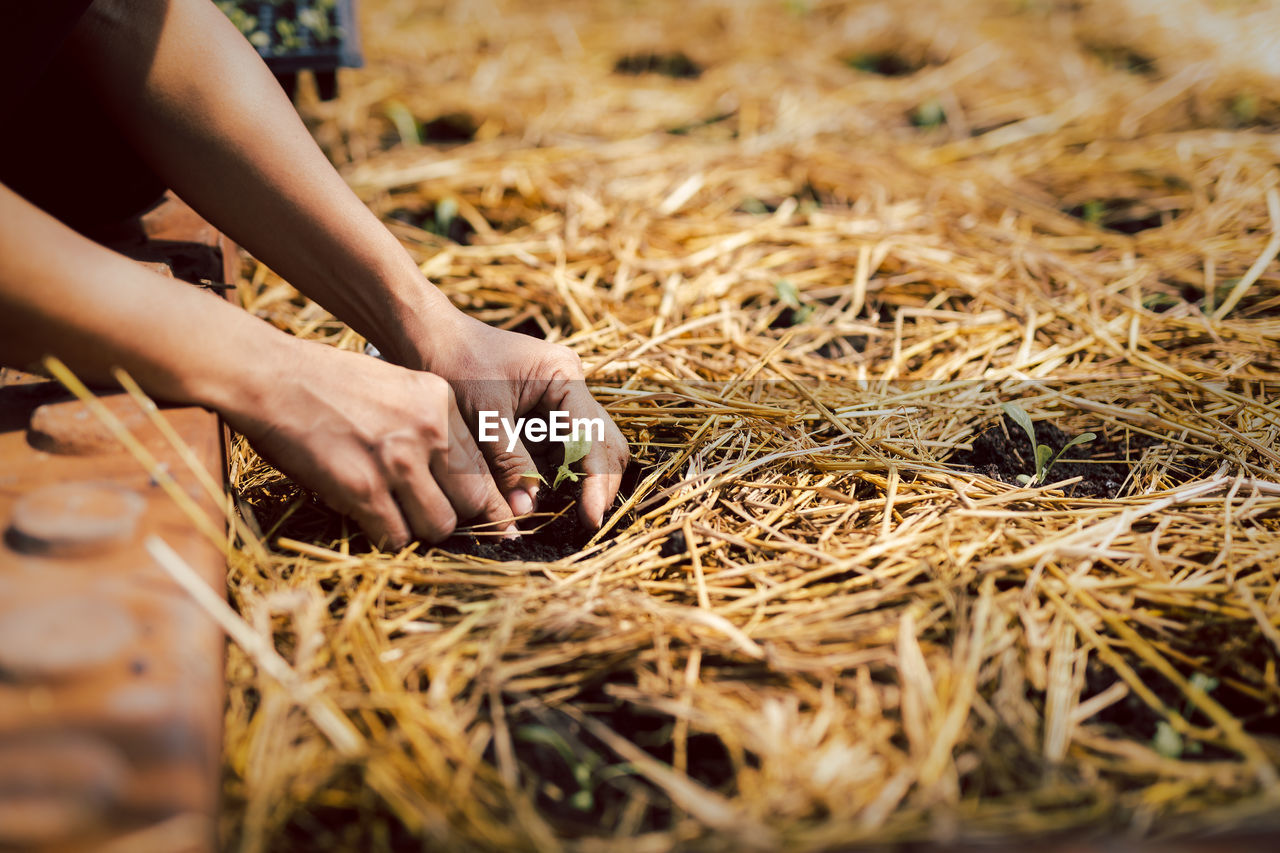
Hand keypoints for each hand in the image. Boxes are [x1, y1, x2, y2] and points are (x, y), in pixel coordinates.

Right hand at [225, 339, 514, 548]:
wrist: (273, 377)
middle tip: (449, 527)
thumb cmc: (328, 383)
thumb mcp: (397, 386)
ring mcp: (398, 461)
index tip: (505, 523)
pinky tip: (374, 525)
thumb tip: (450, 471)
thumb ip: (428, 422)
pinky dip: (388, 539)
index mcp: (441, 403)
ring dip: (422, 530)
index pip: (485, 465)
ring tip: (401, 520)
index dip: (493, 501)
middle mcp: (429, 430)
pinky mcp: (363, 488)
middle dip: (461, 518)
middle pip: (472, 500)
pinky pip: (395, 536)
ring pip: (439, 525)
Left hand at [410, 313, 629, 527]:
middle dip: (598, 484)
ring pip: (585, 452)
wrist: (425, 337)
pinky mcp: (540, 417)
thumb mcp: (483, 416)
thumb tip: (526, 510)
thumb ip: (509, 462)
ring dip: (577, 484)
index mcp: (564, 377)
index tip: (589, 518)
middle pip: (603, 444)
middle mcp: (570, 389)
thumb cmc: (453, 362)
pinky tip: (541, 498)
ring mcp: (558, 403)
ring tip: (565, 516)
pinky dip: (554, 477)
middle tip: (586, 522)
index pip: (594, 437)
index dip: (597, 481)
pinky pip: (558, 453)